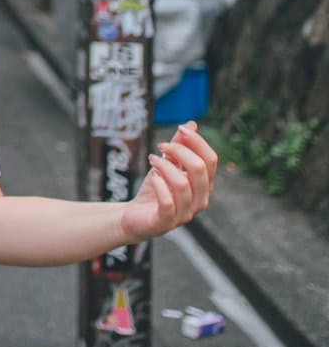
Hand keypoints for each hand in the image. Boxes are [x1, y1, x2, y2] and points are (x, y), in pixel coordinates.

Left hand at [118, 122, 217, 244]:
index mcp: (204, 185)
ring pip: (182, 184)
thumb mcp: (167, 164)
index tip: (180, 129)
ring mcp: (185, 214)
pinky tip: (152, 176)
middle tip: (160, 146)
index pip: (211, 160)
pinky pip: (167, 203)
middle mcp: (200, 200)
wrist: (135, 216)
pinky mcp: (166, 222)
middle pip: (200, 169)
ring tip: (152, 159)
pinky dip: (159, 185)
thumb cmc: (155, 189)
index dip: (197, 141)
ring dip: (165, 166)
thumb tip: (191, 124)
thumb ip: (179, 147)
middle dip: (179, 151)